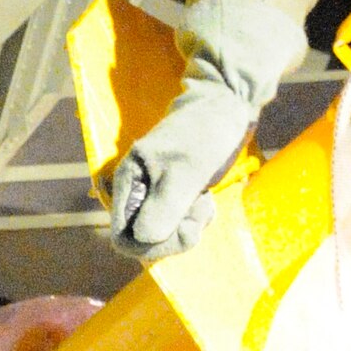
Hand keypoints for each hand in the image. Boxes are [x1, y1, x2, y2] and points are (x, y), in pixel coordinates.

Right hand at [110, 0, 306, 262]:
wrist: (226, 107)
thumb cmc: (205, 131)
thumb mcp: (188, 168)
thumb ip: (165, 204)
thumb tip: (142, 238)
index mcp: (128, 181)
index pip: (124, 238)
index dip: (153, 244)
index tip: (185, 228)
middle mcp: (135, 191)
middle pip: (143, 241)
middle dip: (175, 235)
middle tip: (200, 210)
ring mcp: (153, 195)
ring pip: (162, 236)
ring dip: (188, 227)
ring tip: (204, 200)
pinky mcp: (171, 196)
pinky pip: (177, 225)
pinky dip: (194, 220)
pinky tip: (206, 200)